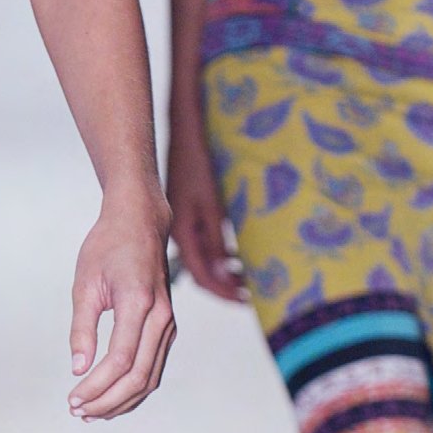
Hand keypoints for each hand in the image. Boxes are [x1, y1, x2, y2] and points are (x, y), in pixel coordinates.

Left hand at [68, 192, 176, 419]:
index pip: (121, 359)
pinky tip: (110, 397)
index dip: (97, 385)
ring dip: (121, 400)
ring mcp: (169, 324)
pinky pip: (154, 367)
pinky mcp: (167, 328)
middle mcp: (161, 317)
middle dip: (107, 400)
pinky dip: (134, 388)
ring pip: (150, 378)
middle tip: (78, 411)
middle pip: (138, 375)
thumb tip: (78, 368)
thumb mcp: (85, 284)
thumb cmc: (108, 247)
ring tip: (91, 411)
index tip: (73, 398)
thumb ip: (82, 328)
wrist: (140, 223)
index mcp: (138, 302)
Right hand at [164, 126, 245, 303]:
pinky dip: (222, 255)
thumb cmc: (198, 162)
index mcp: (183, 233)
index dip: (224, 292)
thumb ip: (217, 241)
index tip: (246, 299)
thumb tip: (224, 275)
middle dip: (226, 285)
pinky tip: (237, 254)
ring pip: (205, 260)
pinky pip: (205, 244)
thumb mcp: (212, 204)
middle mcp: (181, 233)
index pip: (202, 276)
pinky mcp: (191, 215)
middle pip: (202, 273)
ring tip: (247, 277)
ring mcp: (185, 225)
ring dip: (225, 271)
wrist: (186, 132)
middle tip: (250, 294)